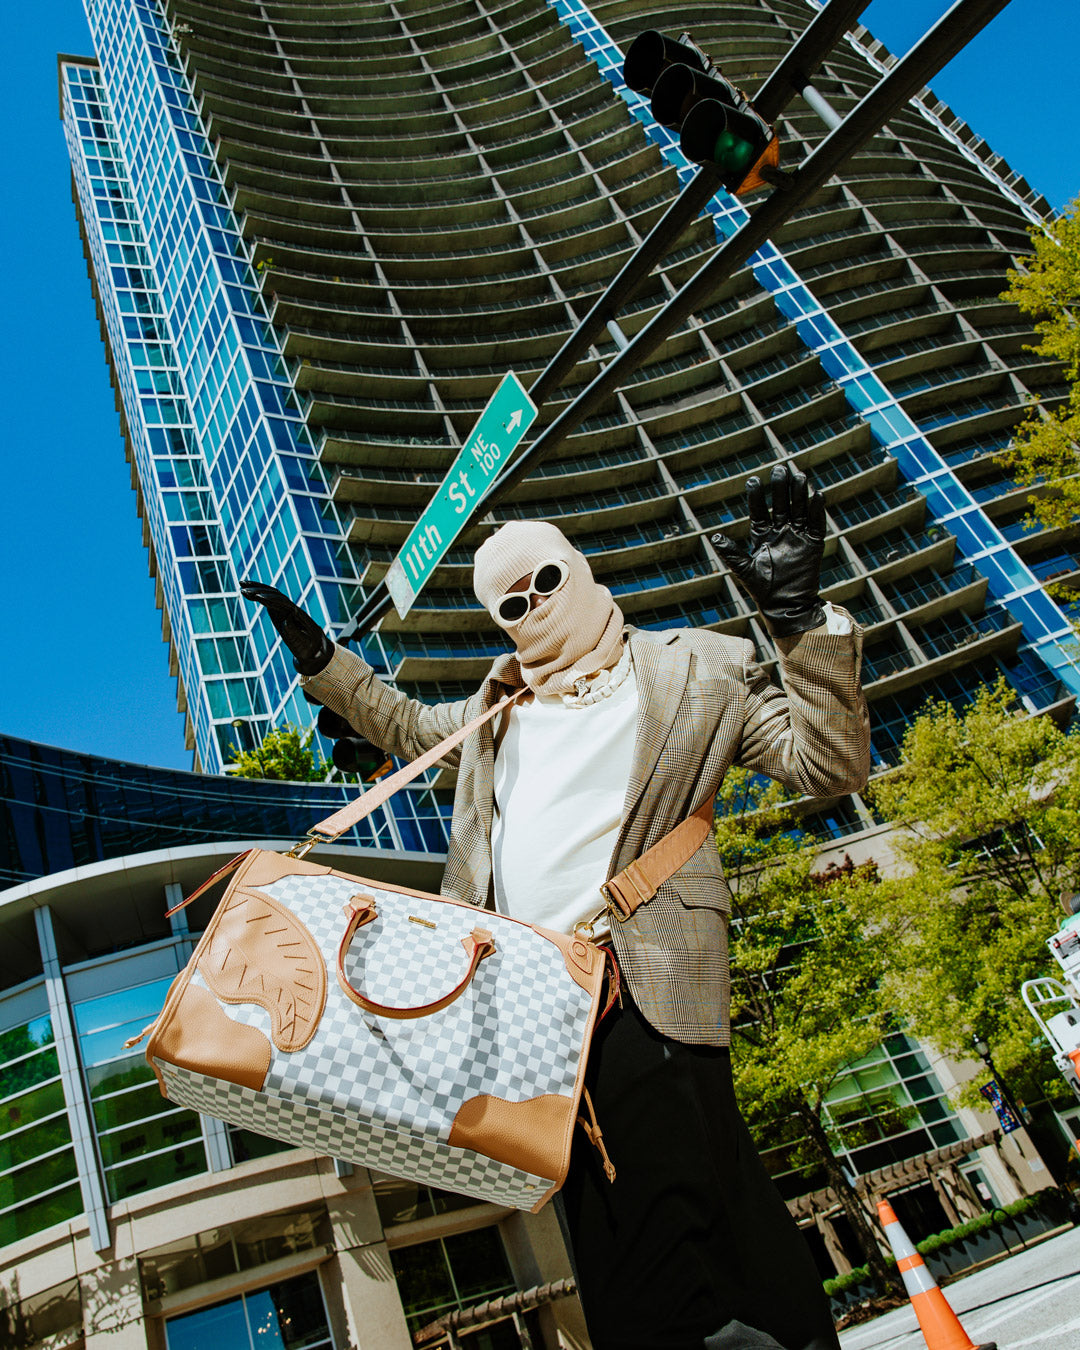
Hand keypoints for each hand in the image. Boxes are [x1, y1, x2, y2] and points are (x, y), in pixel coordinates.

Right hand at [240, 581, 333, 674]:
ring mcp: (284, 609)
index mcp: (296, 614)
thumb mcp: (303, 643)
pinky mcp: (279, 611)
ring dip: (256, 588)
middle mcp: (290, 608)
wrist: (315, 649)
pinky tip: (247, 592)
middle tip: (243, 589)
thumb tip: (286, 620)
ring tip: (240, 584)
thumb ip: (295, 633)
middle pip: (274, 594)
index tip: (257, 597)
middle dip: (259, 590)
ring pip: (270, 594)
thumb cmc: (309, 648)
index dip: (269, 599)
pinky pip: (268, 600)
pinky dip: (258, 594)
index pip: (281, 602)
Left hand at [711, 464, 825, 636]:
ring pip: (799, 508)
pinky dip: (817, 509)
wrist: (786, 606)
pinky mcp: (813, 543)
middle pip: (781, 503)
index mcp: (762, 535)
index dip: (757, 496)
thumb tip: (716, 537)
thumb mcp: (745, 570)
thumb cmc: (763, 590)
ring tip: (799, 476)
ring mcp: (798, 536)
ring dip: (799, 493)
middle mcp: (780, 531)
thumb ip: (732, 554)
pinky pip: (816, 523)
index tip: (753, 480)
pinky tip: (817, 495)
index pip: (759, 510)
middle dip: (781, 486)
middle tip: (780, 468)